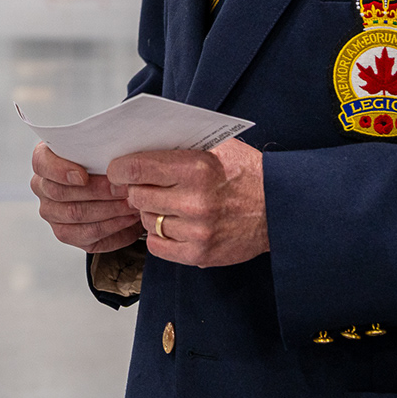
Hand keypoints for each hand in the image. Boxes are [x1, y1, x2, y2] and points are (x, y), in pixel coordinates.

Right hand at [31, 142, 144, 253]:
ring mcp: (52, 212)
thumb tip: (117, 149)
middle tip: (123, 188)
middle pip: (61, 193)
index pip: (42, 164)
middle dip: (98, 191)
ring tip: (132, 203)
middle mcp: (43, 187)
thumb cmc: (104, 162)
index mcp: (45, 160)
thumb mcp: (101, 147)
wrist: (113, 187)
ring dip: (109, 209)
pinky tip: (129, 218)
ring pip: (76, 214)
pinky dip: (113, 227)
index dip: (60, 171)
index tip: (82, 176)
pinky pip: (87, 234)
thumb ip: (100, 146)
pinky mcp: (67, 233)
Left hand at [109, 138, 267, 268]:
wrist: (279, 207)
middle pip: (137, 196)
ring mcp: (197, 230)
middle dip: (137, 190)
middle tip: (145, 186)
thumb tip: (139, 143)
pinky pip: (158, 247)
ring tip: (167, 205)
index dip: (120, 168)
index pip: (138, 168)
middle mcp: (195, 201)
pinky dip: (159, 236)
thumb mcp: (218, 146)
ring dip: (151, 213)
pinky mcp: (201, 253)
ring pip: (147, 221)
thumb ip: (180, 145)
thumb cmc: (246, 172)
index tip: (117, 170)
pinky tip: (172, 225)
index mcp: (197, 168)